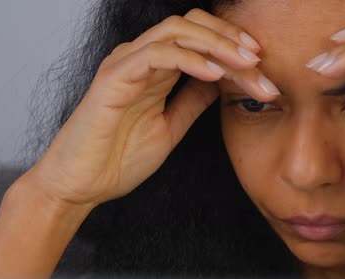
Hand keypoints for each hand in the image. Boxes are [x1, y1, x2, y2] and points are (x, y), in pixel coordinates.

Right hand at [27, 8, 279, 207]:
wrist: (82, 186)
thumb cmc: (119, 159)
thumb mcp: (171, 127)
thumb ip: (192, 101)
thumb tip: (221, 81)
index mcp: (155, 70)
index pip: (198, 40)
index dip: (232, 46)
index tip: (262, 66)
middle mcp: (140, 59)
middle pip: (191, 25)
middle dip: (230, 38)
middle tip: (260, 59)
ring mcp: (125, 64)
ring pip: (176, 31)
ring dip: (216, 44)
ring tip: (246, 63)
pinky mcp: (113, 78)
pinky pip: (156, 55)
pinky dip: (189, 59)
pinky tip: (215, 74)